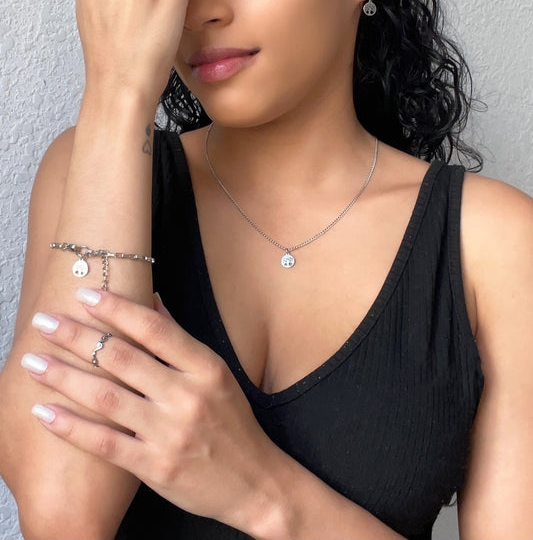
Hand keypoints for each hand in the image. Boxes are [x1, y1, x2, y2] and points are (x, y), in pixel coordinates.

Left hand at [22, 289, 279, 533]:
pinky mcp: (155, 467)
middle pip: (122, 358)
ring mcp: (169, 433)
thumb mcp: (217, 375)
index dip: (117, 308)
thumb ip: (180, 340)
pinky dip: (71, 426)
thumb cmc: (233, 424)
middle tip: (44, 321)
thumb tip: (152, 301)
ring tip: (33, 361)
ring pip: (106, 397)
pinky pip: (104, 443)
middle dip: (77, 336)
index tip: (85, 294)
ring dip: (64, 377)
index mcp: (205, 368)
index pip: (154, 329)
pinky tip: (44, 412)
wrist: (255, 483)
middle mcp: (187, 396)